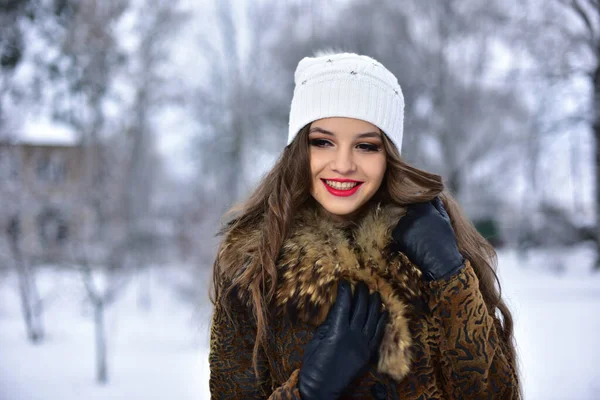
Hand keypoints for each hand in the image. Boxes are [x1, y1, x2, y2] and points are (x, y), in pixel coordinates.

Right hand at [298, 281, 387, 399]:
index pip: (345, 304)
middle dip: (361, 293)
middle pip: (361, 308)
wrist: (322, 387)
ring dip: (374, 304)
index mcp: (338, 330)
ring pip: (373, 319)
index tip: (344, 282)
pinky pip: (378, 334)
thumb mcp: (317, 339)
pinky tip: (383, 312)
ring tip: (374, 292)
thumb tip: (338, 309)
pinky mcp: (367, 354)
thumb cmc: (314, 364)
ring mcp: (363, 345)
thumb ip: (329, 323)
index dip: (345, 291)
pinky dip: (381, 321)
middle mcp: (354, 335)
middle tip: (361, 283)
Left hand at [391, 197, 463, 280]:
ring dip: (407, 227)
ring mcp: (404, 223)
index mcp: (425, 207)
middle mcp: (413, 213)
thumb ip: (437, 205)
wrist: (441, 261)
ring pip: (403, 222)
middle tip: (422, 231)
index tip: (421, 216)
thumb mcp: (445, 219)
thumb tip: (432, 194)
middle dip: (413, 218)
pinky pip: (398, 232)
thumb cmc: (445, 240)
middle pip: (408, 211)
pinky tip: (413, 244)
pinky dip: (403, 237)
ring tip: (419, 238)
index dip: (418, 207)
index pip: (416, 200)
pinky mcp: (398, 234)